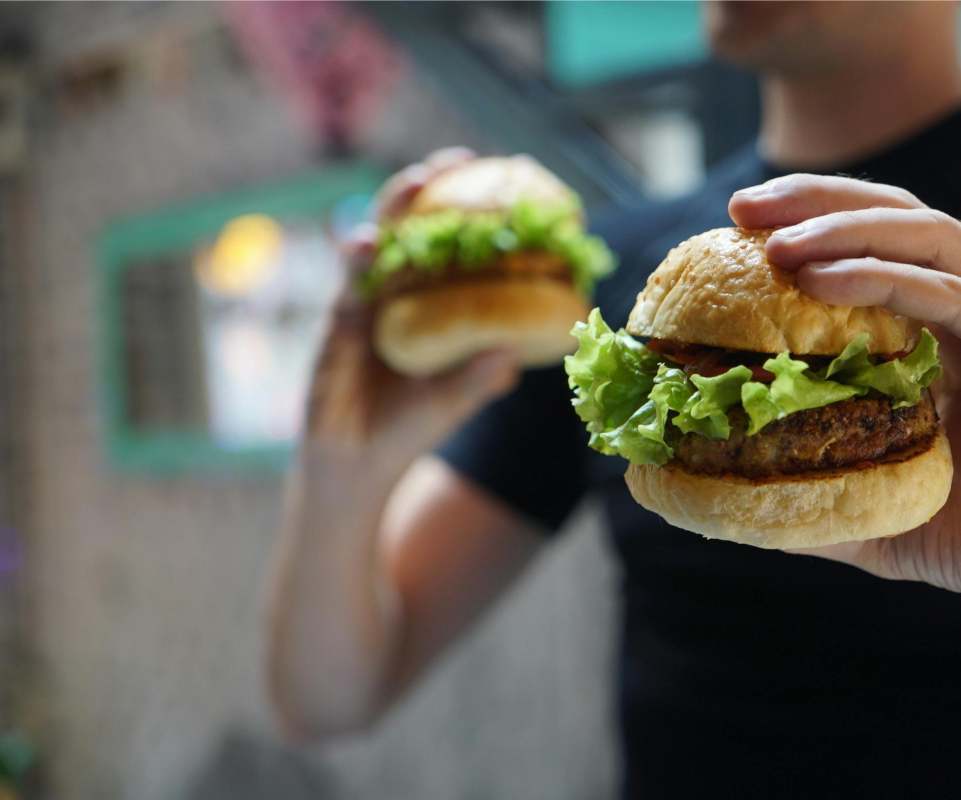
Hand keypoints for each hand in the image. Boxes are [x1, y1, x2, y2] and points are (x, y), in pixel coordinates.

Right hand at [305, 147, 518, 469]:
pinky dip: (355, 262)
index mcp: (429, 308)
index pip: (448, 249)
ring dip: (394, 208)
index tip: (501, 179)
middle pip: (410, 230)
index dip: (468, 214)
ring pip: (377, 243)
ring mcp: (365, 306)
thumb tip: (516, 354)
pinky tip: (364, 244)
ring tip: (418, 180)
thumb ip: (479, 379)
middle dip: (427, 190)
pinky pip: (347, 285)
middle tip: (455, 159)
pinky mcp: (337, 326)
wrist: (356, 467)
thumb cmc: (409, 430)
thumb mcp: (453, 404)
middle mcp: (397, 297)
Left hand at [729, 175, 960, 635]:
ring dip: (847, 233)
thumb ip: (820, 496)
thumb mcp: (887, 516)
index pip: (876, 248)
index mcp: (950, 330)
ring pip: (931, 241)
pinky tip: (826, 281)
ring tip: (777, 245)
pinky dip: (893, 281)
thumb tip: (731, 497)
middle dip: (817, 204)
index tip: (733, 229)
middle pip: (899, 220)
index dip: (809, 225)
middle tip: (741, 210)